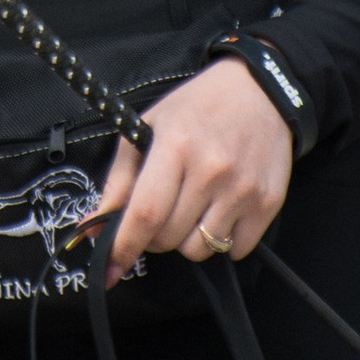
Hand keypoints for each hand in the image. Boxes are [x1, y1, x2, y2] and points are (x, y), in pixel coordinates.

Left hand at [95, 61, 293, 284]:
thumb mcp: (148, 128)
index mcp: (176, 146)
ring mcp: (243, 189)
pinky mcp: (268, 203)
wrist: (262, 92)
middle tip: (160, 213)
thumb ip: (118, 182)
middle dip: (154, 238)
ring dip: (187, 240)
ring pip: (200, 249)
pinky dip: (222, 241)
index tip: (110, 268)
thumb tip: (91, 229)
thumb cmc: (196, 108)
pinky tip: (220, 211)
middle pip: (169, 237)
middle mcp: (211, 170)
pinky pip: (235, 250)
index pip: (146, 213)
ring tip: (192, 209)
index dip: (124, 246)